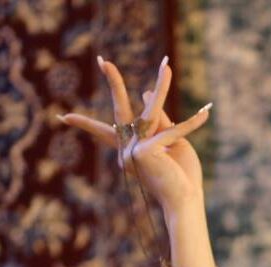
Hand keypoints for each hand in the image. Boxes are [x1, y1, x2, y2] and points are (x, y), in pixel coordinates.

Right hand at [57, 55, 211, 216]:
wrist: (184, 202)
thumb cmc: (179, 177)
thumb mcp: (169, 144)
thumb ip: (159, 121)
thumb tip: (146, 94)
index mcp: (129, 149)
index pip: (105, 133)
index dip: (86, 125)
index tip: (64, 118)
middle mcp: (128, 148)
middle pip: (120, 112)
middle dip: (114, 84)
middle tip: (104, 61)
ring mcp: (135, 149)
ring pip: (150, 112)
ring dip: (162, 88)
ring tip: (166, 66)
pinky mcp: (148, 150)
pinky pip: (175, 130)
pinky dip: (193, 124)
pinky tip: (206, 113)